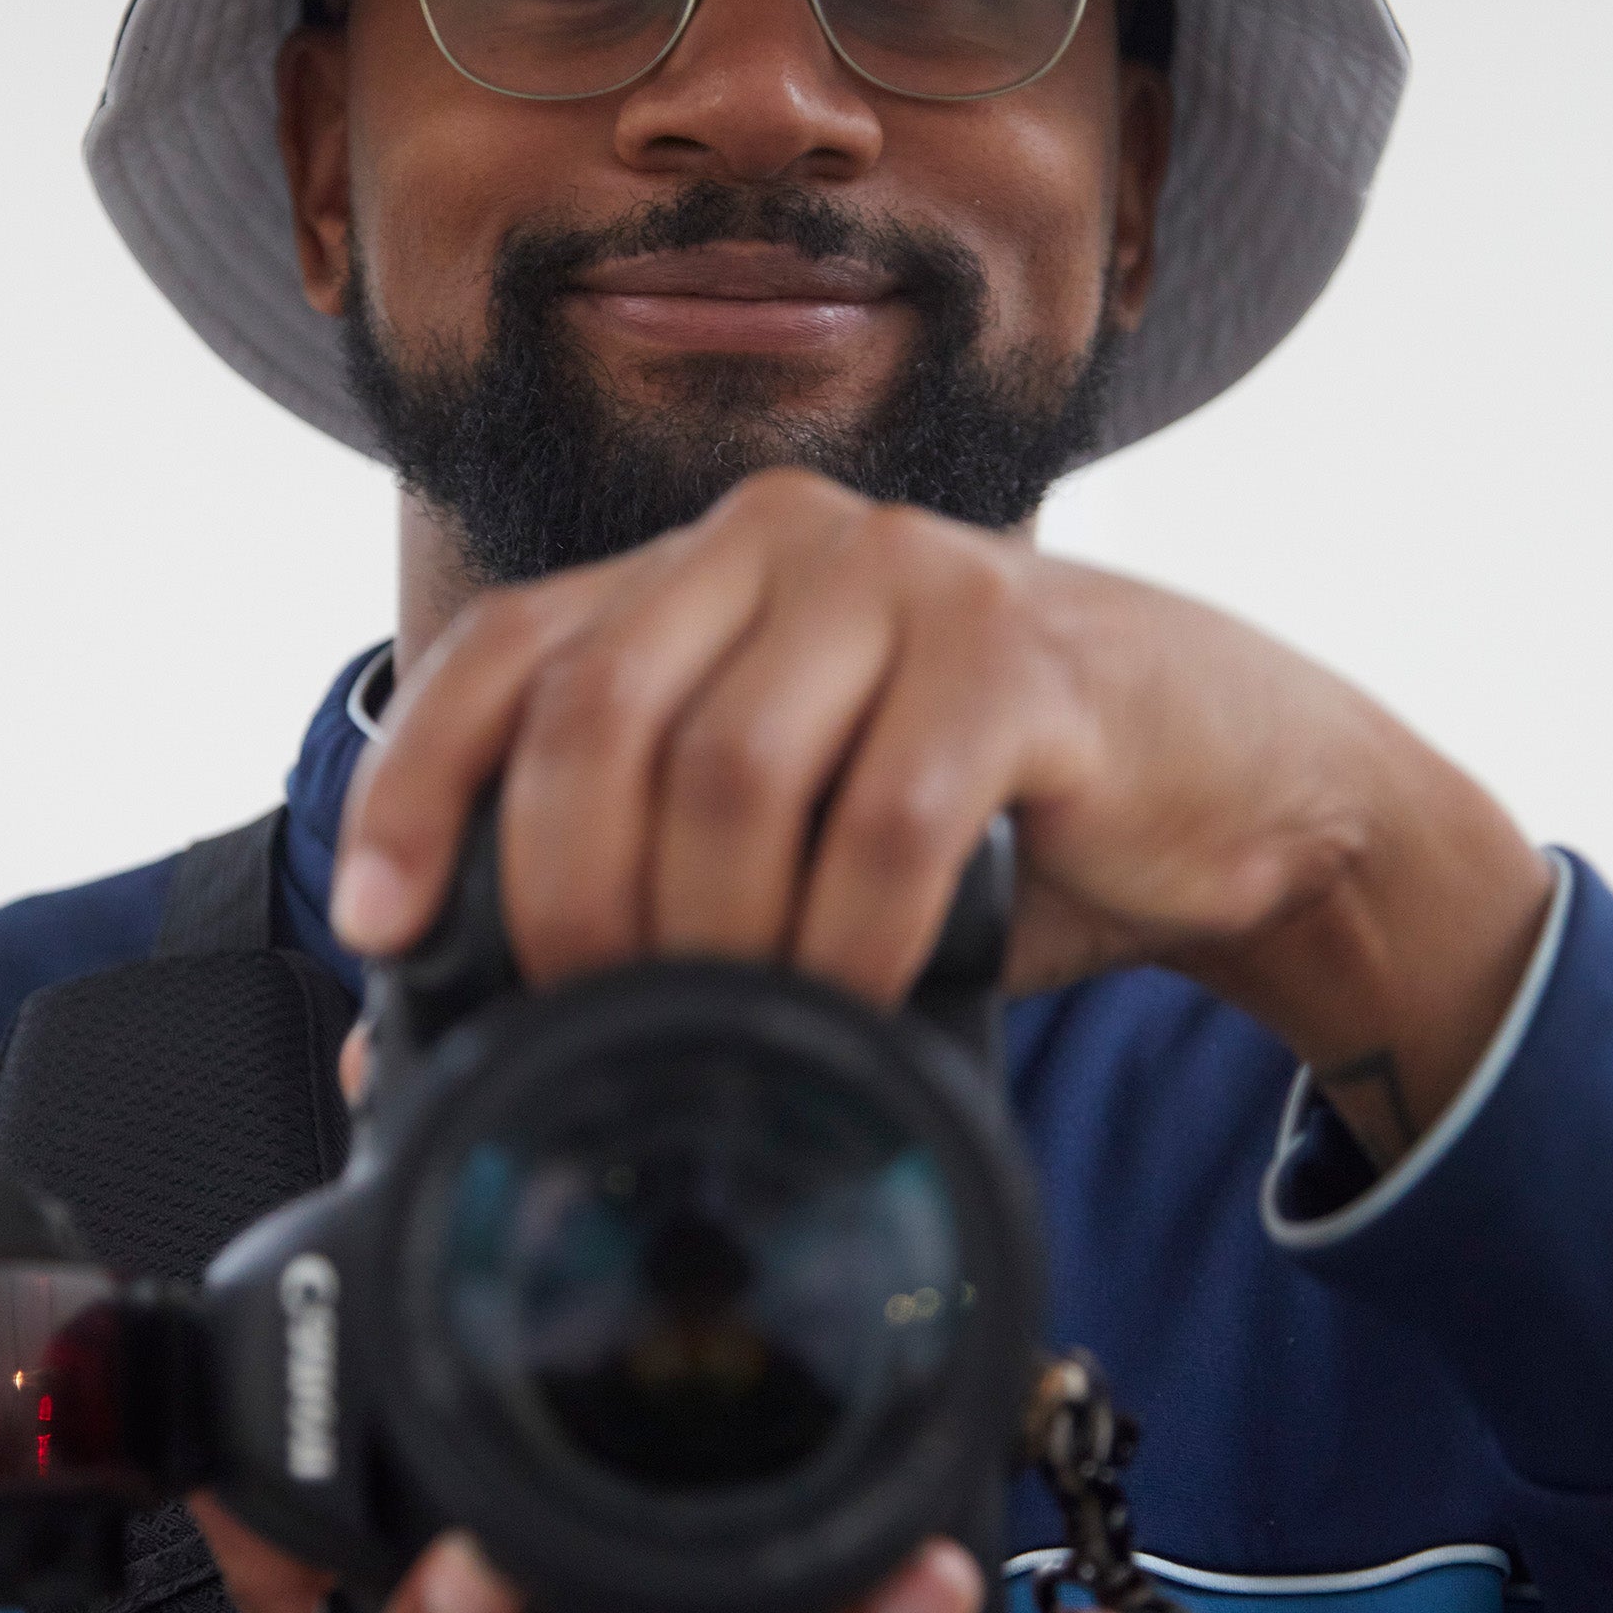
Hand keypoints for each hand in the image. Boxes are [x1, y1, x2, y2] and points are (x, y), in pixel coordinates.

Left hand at [333, 469, 1554, 1170]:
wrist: (1232, 780)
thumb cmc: (990, 820)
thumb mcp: (788, 850)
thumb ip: (627, 913)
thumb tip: (405, 1070)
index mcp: (700, 570)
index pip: (503, 645)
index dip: (416, 785)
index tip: (380, 926)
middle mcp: (784, 541)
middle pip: (599, 709)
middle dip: (567, 895)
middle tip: (595, 1019)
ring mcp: (906, 578)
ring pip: (731, 764)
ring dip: (710, 934)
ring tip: (734, 1026)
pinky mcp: (1021, 655)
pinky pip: (887, 817)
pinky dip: (845, 941)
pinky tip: (852, 1003)